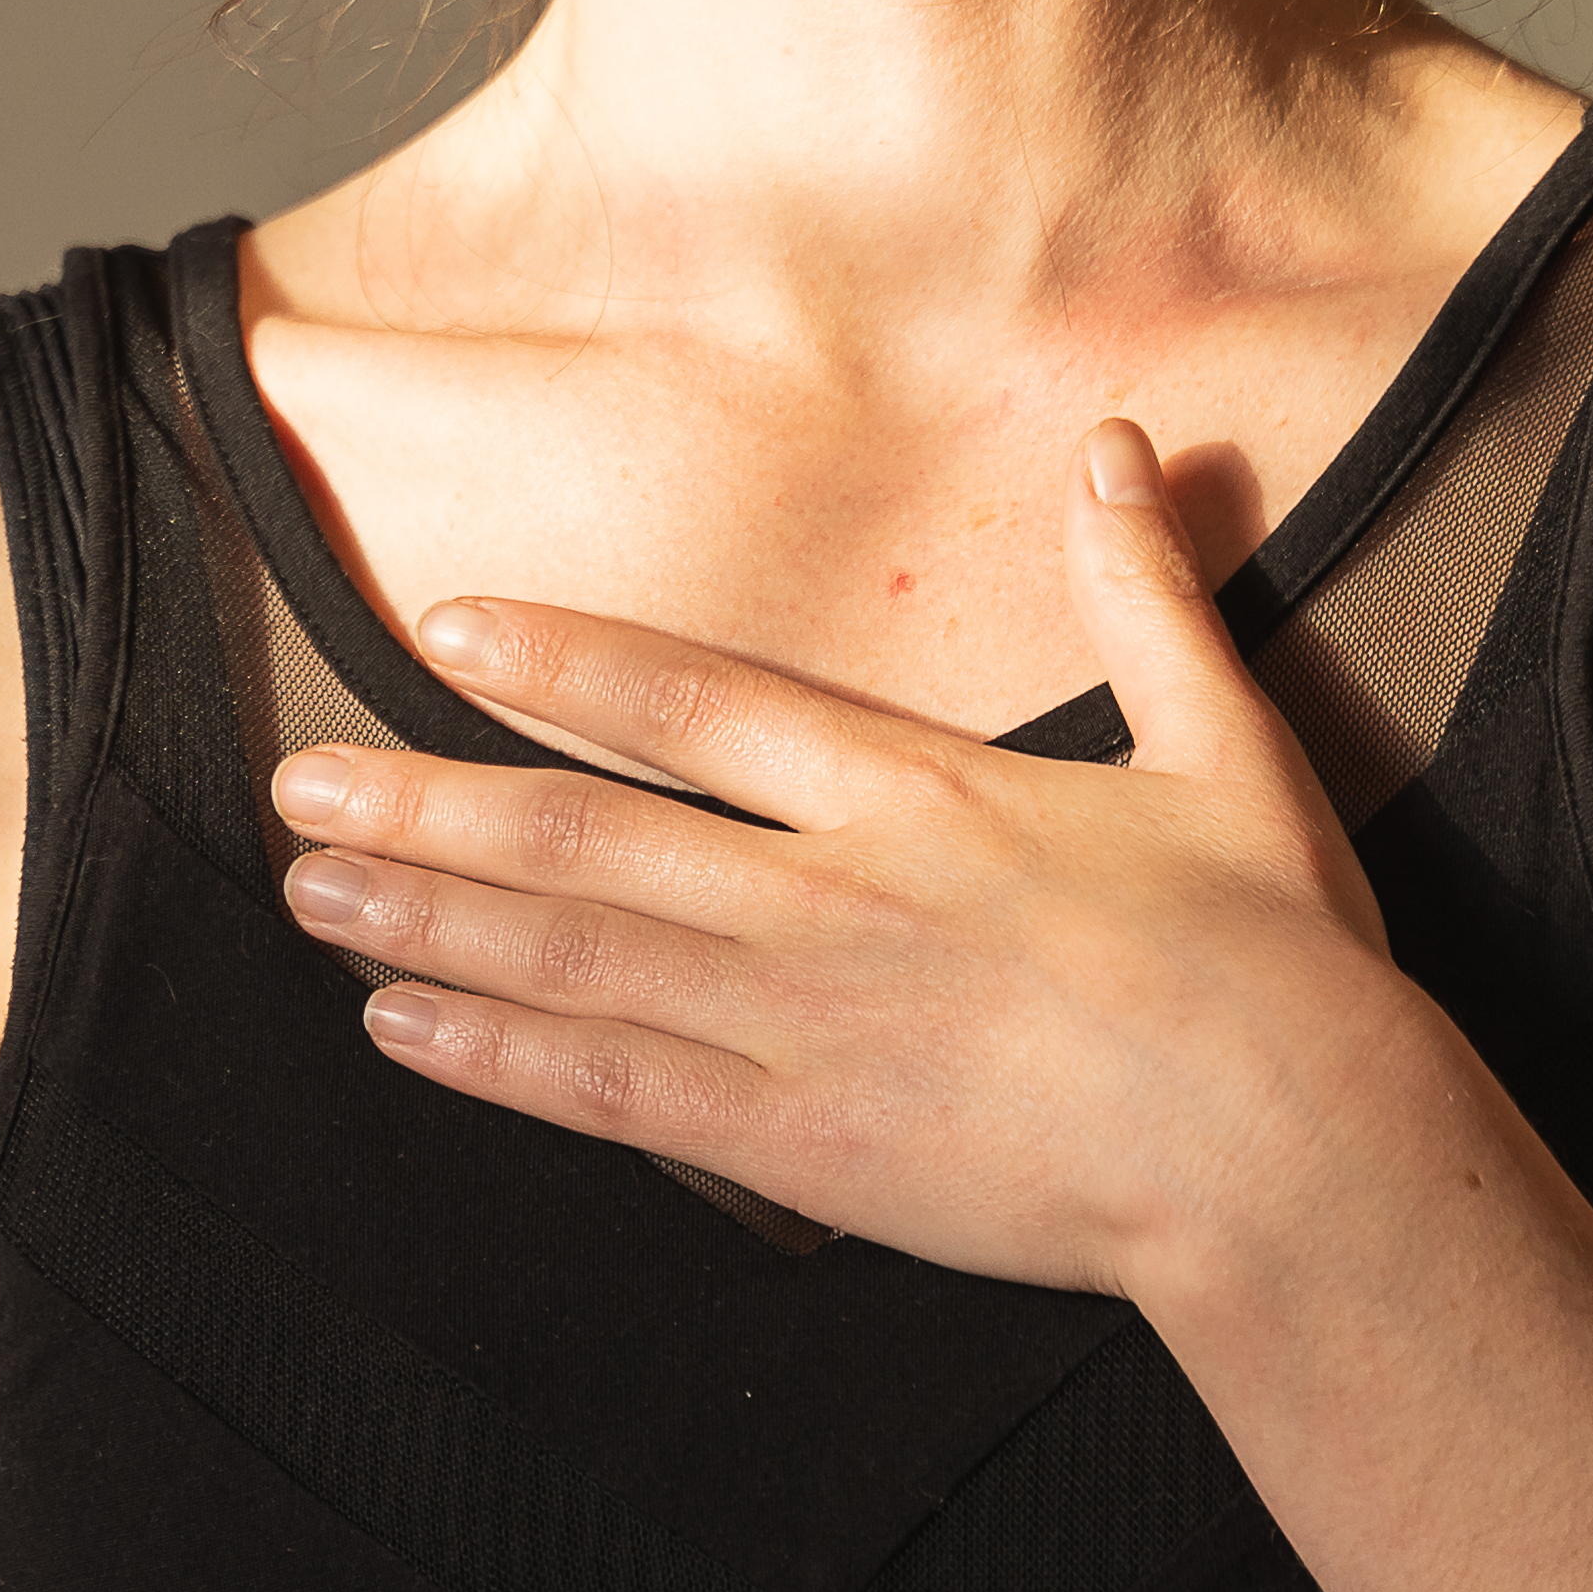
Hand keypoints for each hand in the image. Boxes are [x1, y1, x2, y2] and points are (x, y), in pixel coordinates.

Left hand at [266, 423, 1474, 1304]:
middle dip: (430, 804)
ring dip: (428, 920)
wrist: (1292, 1149)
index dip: (566, 666)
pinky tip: (399, 1029)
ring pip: (574, 956)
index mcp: (925, 793)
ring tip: (311, 890)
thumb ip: (1152, 597)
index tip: (450, 634)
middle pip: (588, 834)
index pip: (703, 704)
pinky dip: (497, 1060)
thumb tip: (1125, 442)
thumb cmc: (1279, 964)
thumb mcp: (1228, 750)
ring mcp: (809, 1026)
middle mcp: (835, 897)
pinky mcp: (810, 1149)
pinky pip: (617, 1096)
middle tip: (300, 782)